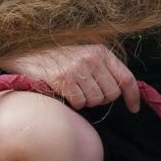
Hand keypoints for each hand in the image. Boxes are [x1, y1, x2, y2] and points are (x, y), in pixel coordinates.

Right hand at [0, 44, 139, 110]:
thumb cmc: (56, 57)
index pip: (126, 78)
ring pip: (95, 100)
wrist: (26, 52)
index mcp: (101, 52)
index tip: (134, 108)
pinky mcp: (64, 80)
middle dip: (101, 98)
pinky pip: (79, 103)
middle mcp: (92, 59)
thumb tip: (121, 91)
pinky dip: (73, 102)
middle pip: (111, 94)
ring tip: (74, 89)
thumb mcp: (84, 55)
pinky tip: (65, 91)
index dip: (133, 96)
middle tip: (86, 91)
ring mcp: (78, 69)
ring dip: (85, 100)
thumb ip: (103, 69)